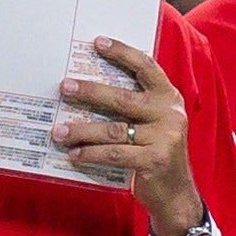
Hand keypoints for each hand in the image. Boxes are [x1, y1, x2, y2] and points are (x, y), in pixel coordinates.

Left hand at [56, 36, 202, 235]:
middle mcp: (170, 115)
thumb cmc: (156, 153)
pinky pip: (114, 154)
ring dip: (81, 130)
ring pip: (114, 129)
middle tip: (64, 88)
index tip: (97, 42)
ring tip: (59, 132)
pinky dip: (91, 154)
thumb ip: (135, 105)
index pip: (147, 67)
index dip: (123, 53)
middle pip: (123, 98)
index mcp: (169, 99)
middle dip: (90, 92)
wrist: (177, 194)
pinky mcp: (155, 161)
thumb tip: (87, 89)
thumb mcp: (153, 124)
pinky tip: (75, 154)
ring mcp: (165, 138)